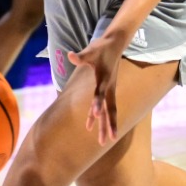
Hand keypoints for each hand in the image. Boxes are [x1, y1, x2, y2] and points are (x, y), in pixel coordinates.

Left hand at [67, 29, 129, 145]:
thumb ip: (80, 56)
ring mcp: (110, 90)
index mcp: (104, 78)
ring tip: (104, 142)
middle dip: (107, 126)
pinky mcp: (109, 90)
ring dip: (106, 126)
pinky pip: (106, 107)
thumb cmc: (101, 47)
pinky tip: (92, 126)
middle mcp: (109, 87)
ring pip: (110, 112)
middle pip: (109, 110)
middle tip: (106, 141)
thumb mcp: (90, 51)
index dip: (98, 104)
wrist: (115, 44)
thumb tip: (69, 55)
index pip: (100, 93)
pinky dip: (100, 116)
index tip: (97, 116)